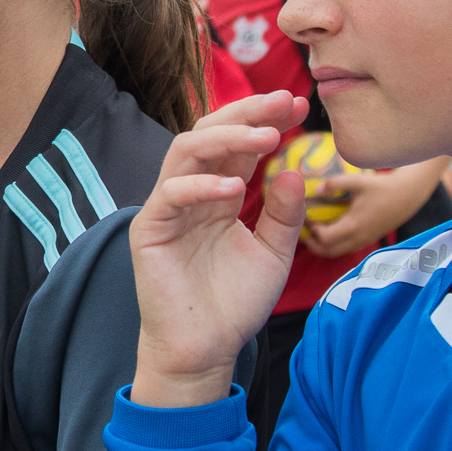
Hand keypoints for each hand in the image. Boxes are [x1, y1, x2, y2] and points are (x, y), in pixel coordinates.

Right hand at [130, 91, 308, 409]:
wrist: (206, 350)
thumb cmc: (234, 303)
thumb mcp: (274, 254)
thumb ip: (284, 214)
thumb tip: (294, 170)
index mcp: (219, 192)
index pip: (240, 142)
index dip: (267, 118)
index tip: (302, 104)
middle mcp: (192, 191)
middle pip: (211, 132)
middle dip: (249, 112)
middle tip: (286, 100)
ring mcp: (168, 206)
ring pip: (187, 150)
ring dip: (228, 138)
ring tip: (268, 137)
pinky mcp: (149, 229)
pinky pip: (171, 193)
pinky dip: (202, 186)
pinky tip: (236, 188)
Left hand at [301, 157, 450, 257]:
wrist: (408, 195)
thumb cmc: (382, 186)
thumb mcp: (357, 181)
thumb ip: (335, 184)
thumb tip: (316, 189)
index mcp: (353, 226)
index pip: (325, 238)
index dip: (311, 231)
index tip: (305, 218)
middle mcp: (358, 239)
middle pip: (328, 251)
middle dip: (313, 244)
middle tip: (302, 230)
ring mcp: (364, 241)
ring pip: (337, 252)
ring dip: (322, 245)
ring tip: (313, 231)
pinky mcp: (368, 240)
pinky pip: (346, 248)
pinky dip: (334, 243)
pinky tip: (330, 228)